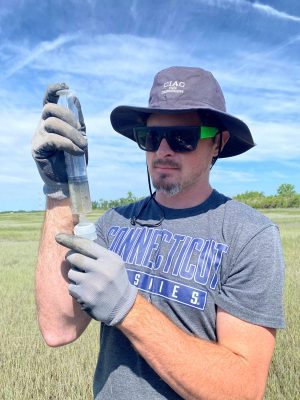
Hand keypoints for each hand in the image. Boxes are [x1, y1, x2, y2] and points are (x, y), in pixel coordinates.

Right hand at [32, 83, 86, 199]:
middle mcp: (42, 126)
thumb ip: (77, 119)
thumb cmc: (73, 157)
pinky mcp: (37, 149)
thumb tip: (75, 99)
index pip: (47, 100)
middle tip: (82, 133)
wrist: (68, 179)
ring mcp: (38, 136)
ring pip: (53, 124)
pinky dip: (69, 144)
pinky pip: (53, 140)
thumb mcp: (79, 136)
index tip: (65, 87)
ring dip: (73, 134)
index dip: (53, 90)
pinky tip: (77, 152)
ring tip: (83, 146)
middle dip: (69, 117)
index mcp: (52, 120)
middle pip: (50, 109)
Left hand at [55, 233, 137, 325]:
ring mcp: (93, 284)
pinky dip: (76, 289)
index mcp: (110, 259)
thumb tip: (75, 244)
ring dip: (75, 276)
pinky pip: (71, 287)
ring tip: (86, 281)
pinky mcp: (85, 296)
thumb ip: (98, 254)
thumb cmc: (116, 281)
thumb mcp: (114, 263)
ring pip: (71, 273)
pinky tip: (87, 292)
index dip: (70, 240)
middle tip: (75, 263)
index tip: (58, 236)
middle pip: (74, 257)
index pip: (86, 245)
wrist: (123, 307)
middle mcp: (102, 270)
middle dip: (71, 259)